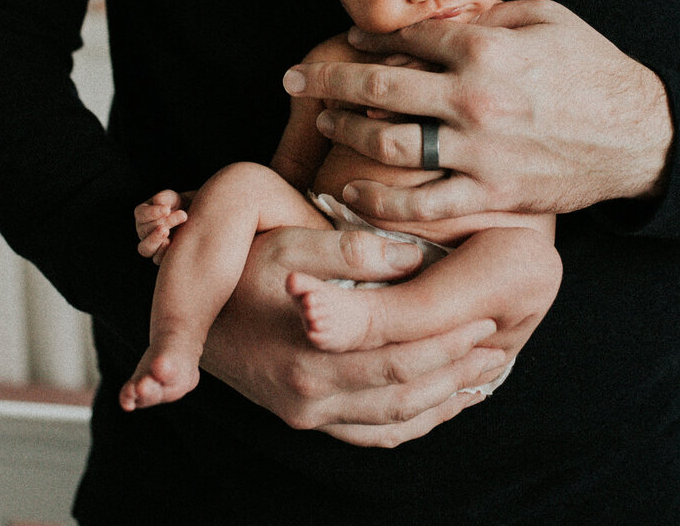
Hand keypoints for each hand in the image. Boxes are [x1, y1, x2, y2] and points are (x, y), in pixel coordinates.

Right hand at [134, 189, 190, 264]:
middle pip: (145, 230)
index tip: (167, 209)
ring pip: (145, 248)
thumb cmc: (181, 205)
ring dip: (156, 240)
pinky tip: (172, 244)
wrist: (195, 218)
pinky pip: (157, 259)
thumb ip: (165, 198)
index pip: (141, 214)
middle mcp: (144, 231)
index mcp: (143, 215)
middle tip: (182, 215)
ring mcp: (151, 246)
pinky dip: (163, 252)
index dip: (152, 212)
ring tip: (168, 232)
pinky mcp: (161, 257)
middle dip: (164, 222)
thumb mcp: (174, 198)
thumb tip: (158, 201)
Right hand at [199, 225, 512, 447]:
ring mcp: (305, 413)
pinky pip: (370, 435)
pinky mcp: (304, 418)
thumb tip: (412, 256)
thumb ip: (350, 251)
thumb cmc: (239, 265)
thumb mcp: (287, 243)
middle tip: (494, 347)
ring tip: (481, 375)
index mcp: (310, 356)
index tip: (484, 319)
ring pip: (392, 421)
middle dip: (456, 371)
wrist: (185, 309)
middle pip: (404, 394)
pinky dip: (412, 424)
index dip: (447, 341)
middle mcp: (308, 396)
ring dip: (443, 400)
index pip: (399, 358)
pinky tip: (440, 404)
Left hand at [282, 0, 672, 220]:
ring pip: (389, 146)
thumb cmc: (594, 70)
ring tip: (323, 124)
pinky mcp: (491, 195)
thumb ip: (489, 15)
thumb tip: (440, 15)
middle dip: (325, 81)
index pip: (405, 39)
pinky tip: (352, 191)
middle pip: (378, 89)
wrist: (641, 136)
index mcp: (487, 48)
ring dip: (345, 133)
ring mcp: (480, 152)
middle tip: (292, 79)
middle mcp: (475, 99)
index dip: (365, 39)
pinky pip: (421, 204)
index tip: (342, 42)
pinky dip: (378, 201)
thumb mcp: (548, 18)